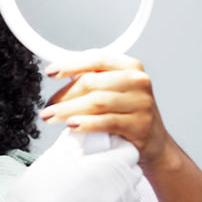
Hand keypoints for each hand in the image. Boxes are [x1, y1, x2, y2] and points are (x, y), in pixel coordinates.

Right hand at [0, 130, 142, 201]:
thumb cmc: (38, 195)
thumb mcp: (55, 156)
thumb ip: (74, 141)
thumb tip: (80, 132)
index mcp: (110, 168)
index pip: (129, 150)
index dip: (114, 144)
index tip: (98, 144)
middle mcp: (120, 191)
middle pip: (132, 170)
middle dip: (118, 162)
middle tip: (94, 160)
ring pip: (130, 191)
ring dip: (118, 182)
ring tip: (92, 180)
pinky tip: (89, 199)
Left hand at [39, 50, 171, 168]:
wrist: (154, 142)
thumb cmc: (128, 114)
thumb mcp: (115, 90)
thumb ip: (94, 81)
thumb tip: (59, 78)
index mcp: (130, 66)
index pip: (96, 59)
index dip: (70, 64)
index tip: (50, 72)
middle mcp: (138, 81)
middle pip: (92, 82)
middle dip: (64, 95)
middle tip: (47, 107)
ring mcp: (141, 103)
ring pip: (96, 102)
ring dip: (68, 110)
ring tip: (51, 117)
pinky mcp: (139, 125)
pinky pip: (106, 122)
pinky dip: (86, 123)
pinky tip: (71, 125)